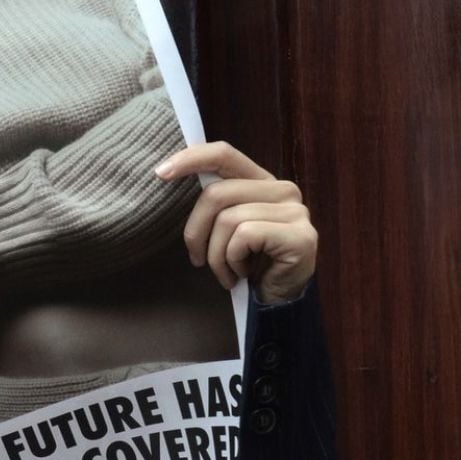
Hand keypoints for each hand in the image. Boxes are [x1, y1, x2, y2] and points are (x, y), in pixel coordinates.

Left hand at [155, 142, 317, 303]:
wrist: (277, 305)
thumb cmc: (248, 266)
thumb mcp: (226, 229)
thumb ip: (214, 203)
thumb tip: (169, 175)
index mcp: (263, 183)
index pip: (224, 154)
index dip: (191, 159)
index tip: (160, 174)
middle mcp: (284, 190)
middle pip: (217, 194)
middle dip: (196, 232)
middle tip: (196, 259)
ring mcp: (295, 212)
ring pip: (229, 220)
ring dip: (216, 256)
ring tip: (225, 273)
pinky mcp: (299, 236)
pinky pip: (244, 237)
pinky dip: (233, 261)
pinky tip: (241, 275)